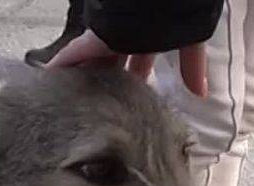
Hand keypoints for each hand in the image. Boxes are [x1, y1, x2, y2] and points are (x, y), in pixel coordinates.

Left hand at [45, 30, 207, 97]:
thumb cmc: (176, 12)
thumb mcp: (190, 42)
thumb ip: (192, 67)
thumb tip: (201, 94)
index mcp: (148, 39)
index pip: (140, 64)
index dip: (137, 79)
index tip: (134, 99)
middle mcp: (127, 38)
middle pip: (114, 65)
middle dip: (109, 83)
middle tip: (100, 105)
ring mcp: (109, 37)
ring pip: (93, 61)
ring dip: (84, 76)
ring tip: (72, 96)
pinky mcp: (94, 36)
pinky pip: (74, 53)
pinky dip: (63, 65)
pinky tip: (52, 77)